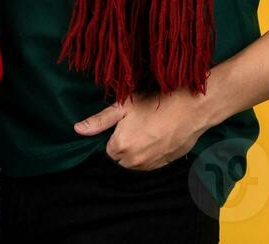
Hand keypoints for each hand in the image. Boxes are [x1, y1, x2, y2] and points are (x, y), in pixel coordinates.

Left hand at [73, 88, 218, 170]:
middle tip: (137, 124)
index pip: (108, 149)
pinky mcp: (165, 165)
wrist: (191, 108)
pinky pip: (150, 164)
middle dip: (124, 144)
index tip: (126, 122)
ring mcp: (150, 165)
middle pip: (120, 158)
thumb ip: (99, 121)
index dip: (115, 134)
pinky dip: (151, 154)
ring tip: (149, 129)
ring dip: (137, 151)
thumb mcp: (124, 106)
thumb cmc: (156, 103)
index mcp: (120, 146)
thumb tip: (78, 130)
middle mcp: (133, 161)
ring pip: (135, 163)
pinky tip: (159, 136)